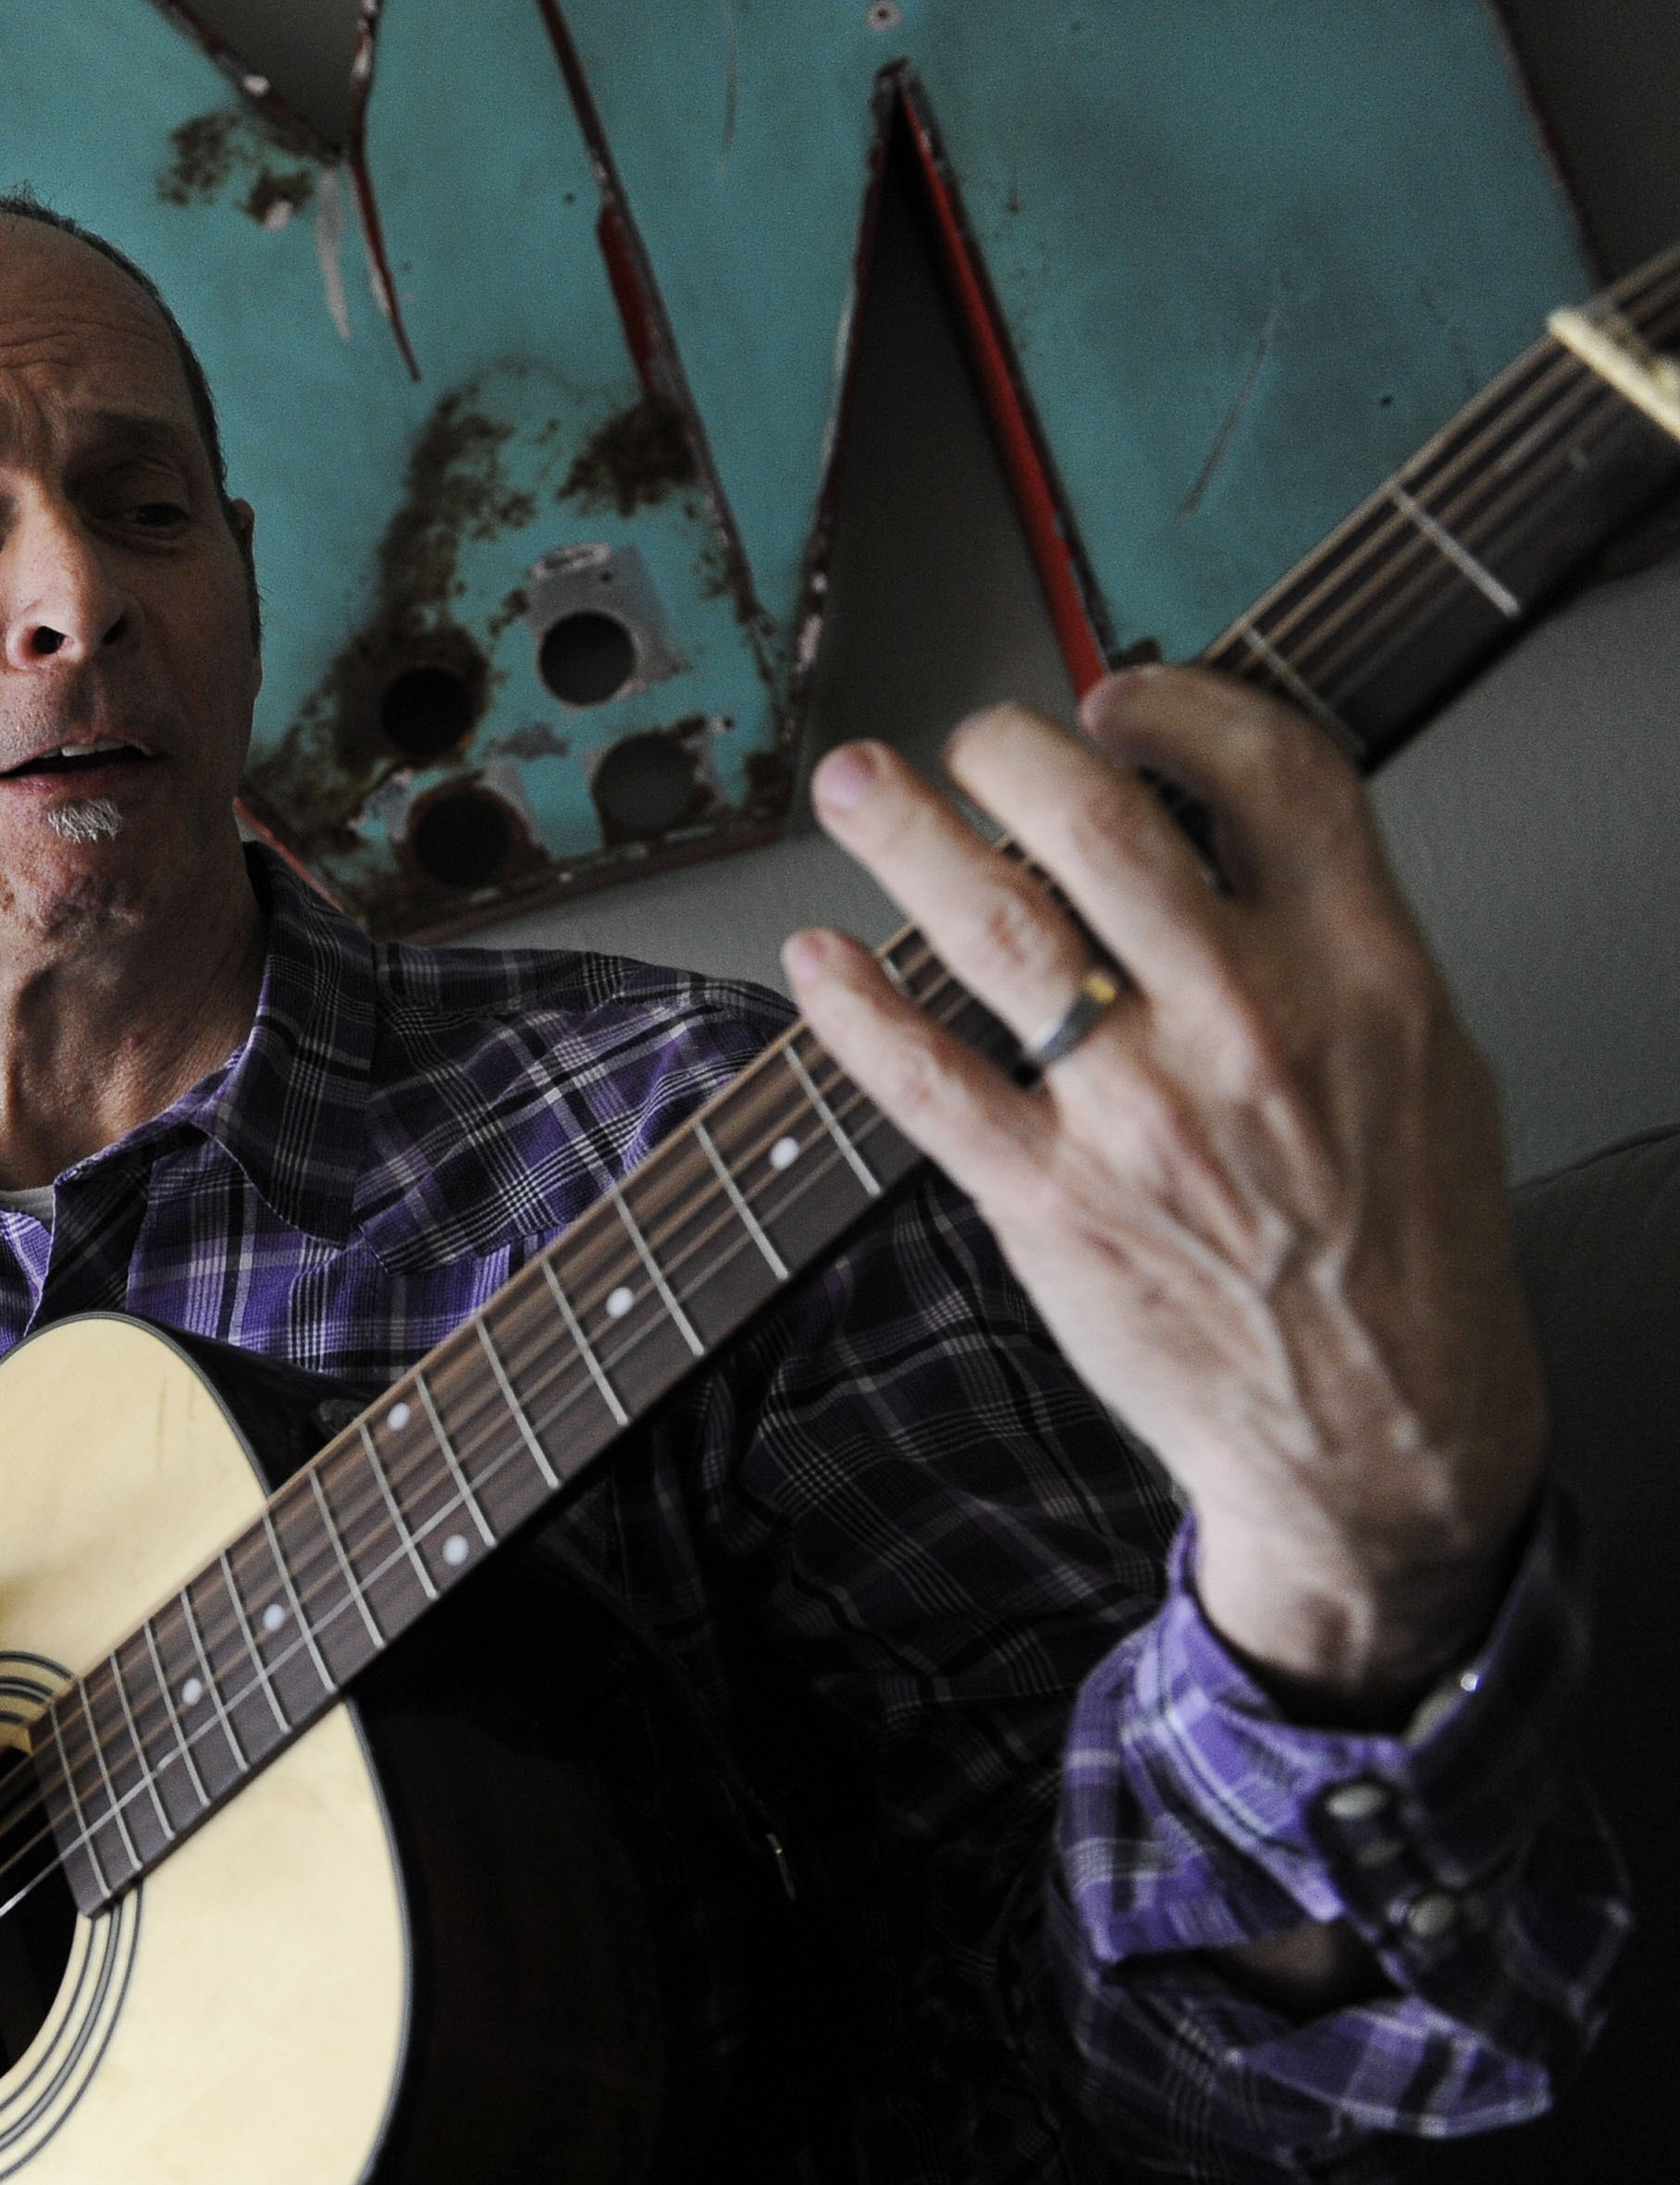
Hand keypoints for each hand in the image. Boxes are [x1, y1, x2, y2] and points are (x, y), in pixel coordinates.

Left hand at [787, 671, 1546, 1719]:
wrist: (1381, 1427)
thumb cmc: (1402, 1244)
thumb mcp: (1427, 1059)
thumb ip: (1336, 937)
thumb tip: (1231, 827)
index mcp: (1362, 973)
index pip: (1273, 775)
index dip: (1182, 706)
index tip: (1117, 697)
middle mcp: (1246, 1026)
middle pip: (1101, 827)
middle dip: (1008, 750)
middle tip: (964, 734)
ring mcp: (1138, 1114)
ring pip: (993, 928)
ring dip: (905, 836)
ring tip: (856, 785)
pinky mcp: (1050, 1200)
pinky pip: (924, 1079)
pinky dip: (855, 1008)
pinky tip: (816, 959)